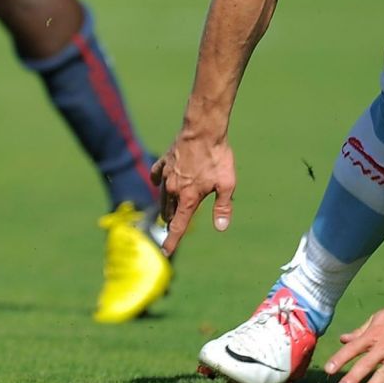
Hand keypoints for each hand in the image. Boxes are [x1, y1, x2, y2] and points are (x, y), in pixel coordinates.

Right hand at [149, 131, 236, 254]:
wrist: (203, 129)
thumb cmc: (217, 157)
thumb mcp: (227, 184)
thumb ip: (223, 208)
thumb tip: (221, 228)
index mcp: (188, 198)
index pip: (178, 226)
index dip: (171, 241)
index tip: (165, 253)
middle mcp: (173, 189)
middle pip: (169, 213)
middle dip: (171, 223)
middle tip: (174, 228)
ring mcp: (167, 174)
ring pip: (162, 197)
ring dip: (166, 208)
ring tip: (168, 214)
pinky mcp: (165, 161)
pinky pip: (156, 175)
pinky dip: (157, 182)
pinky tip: (159, 184)